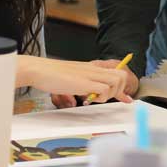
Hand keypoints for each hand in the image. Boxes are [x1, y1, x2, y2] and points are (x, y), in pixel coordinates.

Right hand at [17, 56, 133, 104]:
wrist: (40, 69)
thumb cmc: (52, 75)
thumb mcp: (72, 77)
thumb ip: (83, 84)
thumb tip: (89, 95)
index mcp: (92, 67)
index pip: (116, 73)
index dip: (123, 88)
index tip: (126, 99)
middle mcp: (94, 69)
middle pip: (121, 76)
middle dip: (119, 90)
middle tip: (104, 98)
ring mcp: (90, 75)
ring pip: (116, 81)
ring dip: (111, 94)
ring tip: (95, 98)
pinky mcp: (85, 82)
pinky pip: (104, 90)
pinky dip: (101, 97)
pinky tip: (88, 99)